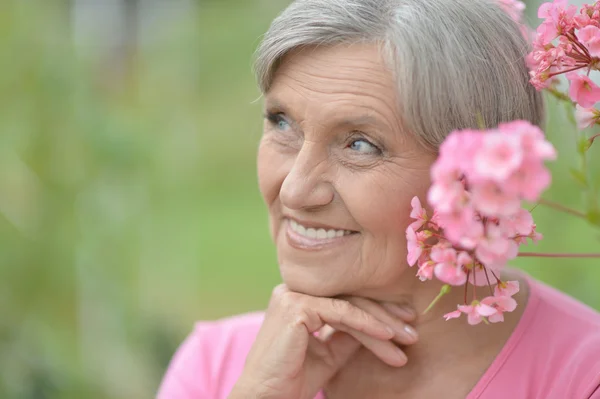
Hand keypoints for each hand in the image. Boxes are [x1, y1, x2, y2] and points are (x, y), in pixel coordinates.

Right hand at [229, 284, 417, 398]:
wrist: (267, 397)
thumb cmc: (293, 379)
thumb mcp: (330, 353)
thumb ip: (349, 335)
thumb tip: (383, 324)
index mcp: (299, 298)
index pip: (345, 298)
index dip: (377, 310)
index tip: (406, 322)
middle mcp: (293, 289)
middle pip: (350, 298)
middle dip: (385, 314)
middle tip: (413, 330)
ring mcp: (293, 294)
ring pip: (349, 305)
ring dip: (382, 324)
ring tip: (407, 340)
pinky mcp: (296, 305)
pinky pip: (341, 313)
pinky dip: (367, 324)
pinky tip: (387, 336)